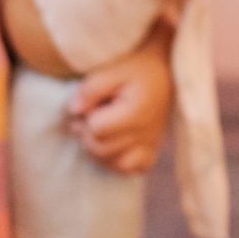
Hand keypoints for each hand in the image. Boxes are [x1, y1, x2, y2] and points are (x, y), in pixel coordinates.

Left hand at [66, 35, 174, 173]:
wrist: (164, 71)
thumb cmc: (136, 68)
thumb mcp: (111, 70)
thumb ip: (90, 89)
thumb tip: (74, 111)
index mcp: (135, 113)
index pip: (96, 130)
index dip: (87, 117)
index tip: (92, 104)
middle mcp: (146, 133)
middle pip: (101, 150)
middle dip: (88, 134)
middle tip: (92, 115)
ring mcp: (151, 144)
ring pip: (114, 164)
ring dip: (99, 151)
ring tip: (101, 129)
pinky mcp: (153, 150)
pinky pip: (133, 169)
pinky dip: (119, 162)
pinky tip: (114, 145)